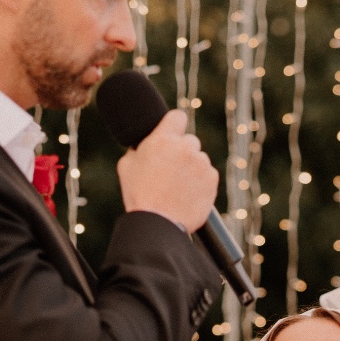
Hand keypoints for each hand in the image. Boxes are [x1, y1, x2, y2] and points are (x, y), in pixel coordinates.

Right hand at [117, 110, 218, 232]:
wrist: (158, 224)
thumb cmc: (139, 195)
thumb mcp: (127, 165)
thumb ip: (140, 148)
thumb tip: (147, 144)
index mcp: (163, 139)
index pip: (178, 116)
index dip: (175, 125)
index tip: (174, 133)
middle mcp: (185, 148)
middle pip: (189, 141)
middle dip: (182, 152)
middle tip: (171, 170)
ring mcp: (201, 164)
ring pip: (199, 159)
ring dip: (192, 168)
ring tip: (177, 187)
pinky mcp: (212, 180)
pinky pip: (208, 175)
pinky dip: (201, 182)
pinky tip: (187, 194)